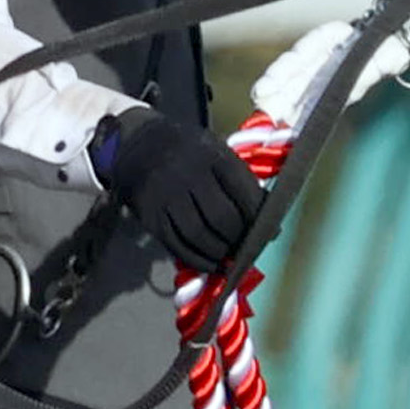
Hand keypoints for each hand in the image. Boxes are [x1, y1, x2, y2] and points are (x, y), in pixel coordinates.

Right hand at [91, 106, 277, 276]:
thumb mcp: (217, 153)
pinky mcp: (151, 216)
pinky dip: (197, 260)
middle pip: (222, 219)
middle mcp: (189, 176)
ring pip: (199, 235)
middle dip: (240, 240)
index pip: (245, 195)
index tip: (270, 234)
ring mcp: (167, 197)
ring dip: (219, 253)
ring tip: (229, 257)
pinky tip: (210, 263)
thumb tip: (267, 222)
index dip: (261, 220)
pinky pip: (176, 245)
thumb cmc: (190, 153)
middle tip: (247, 249)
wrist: (139, 145)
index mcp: (214, 157)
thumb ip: (240, 182)